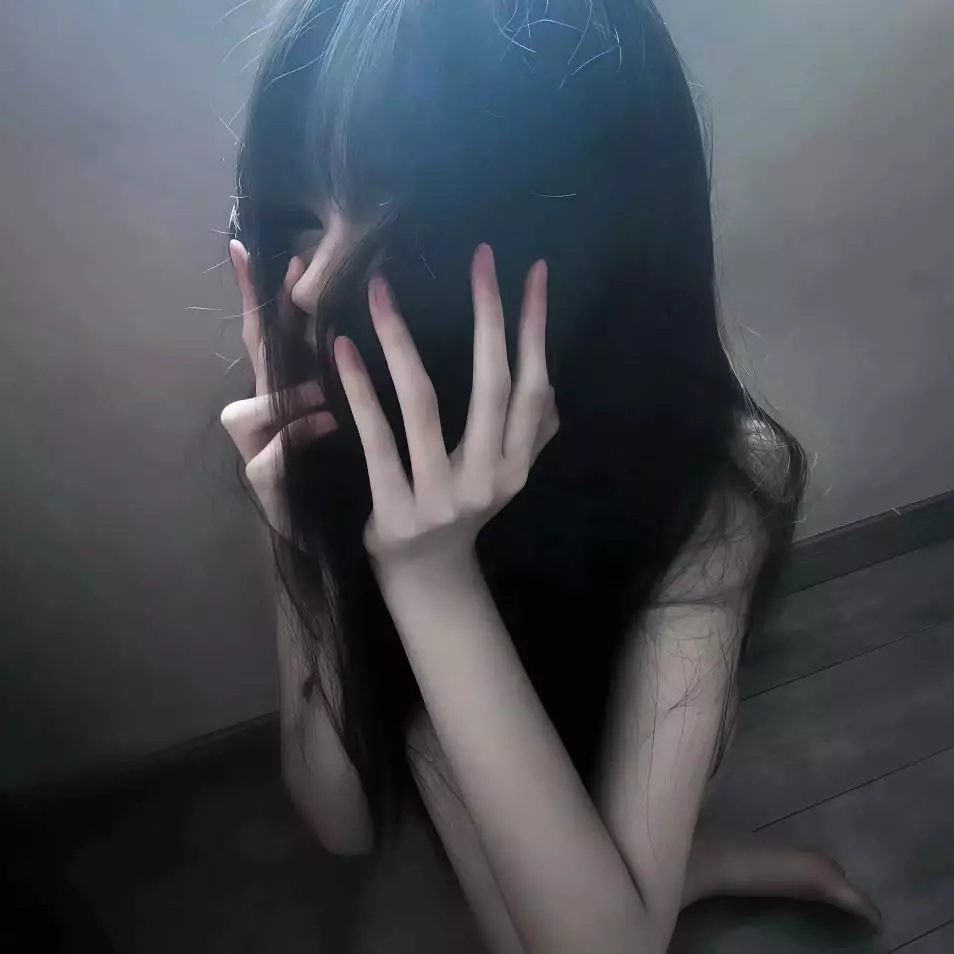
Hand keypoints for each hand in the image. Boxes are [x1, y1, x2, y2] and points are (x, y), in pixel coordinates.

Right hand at [220, 240, 336, 535]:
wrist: (341, 538)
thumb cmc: (349, 473)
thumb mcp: (354, 418)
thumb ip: (354, 378)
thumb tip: (379, 320)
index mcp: (291, 395)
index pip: (270, 337)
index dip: (257, 296)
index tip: (244, 247)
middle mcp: (269, 417)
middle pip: (255, 361)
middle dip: (265, 318)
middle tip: (289, 275)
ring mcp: (259, 451)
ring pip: (244, 412)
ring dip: (288, 401)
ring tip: (327, 402)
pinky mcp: (265, 488)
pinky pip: (267, 458)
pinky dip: (295, 440)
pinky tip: (326, 429)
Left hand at [334, 244, 558, 575]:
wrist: (427, 575)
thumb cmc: (462, 510)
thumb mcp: (505, 474)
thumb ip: (531, 431)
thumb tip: (546, 377)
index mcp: (518, 466)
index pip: (533, 387)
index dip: (536, 330)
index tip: (536, 273)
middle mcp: (489, 480)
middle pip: (492, 388)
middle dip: (490, 318)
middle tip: (481, 260)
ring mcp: (441, 498)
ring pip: (425, 406)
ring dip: (402, 343)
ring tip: (381, 290)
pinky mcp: (396, 511)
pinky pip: (377, 441)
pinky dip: (360, 392)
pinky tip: (345, 348)